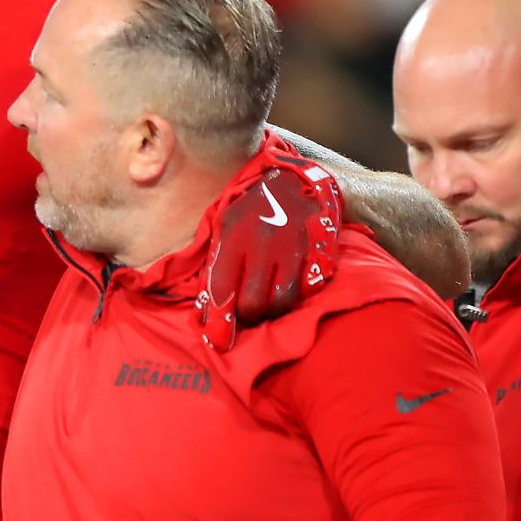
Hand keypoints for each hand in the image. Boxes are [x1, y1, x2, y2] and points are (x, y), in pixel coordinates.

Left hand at [197, 156, 342, 350]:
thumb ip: (217, 260)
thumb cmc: (253, 207)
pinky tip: (285, 295)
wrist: (294, 180)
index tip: (217, 339)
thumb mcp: (225, 224)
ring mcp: (290, 249)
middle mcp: (261, 244)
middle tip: (246, 317)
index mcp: (233, 236)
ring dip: (271, 314)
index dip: (218, 320)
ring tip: (266, 309)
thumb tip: (207, 305)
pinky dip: (293, 300)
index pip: (221, 289)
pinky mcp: (313, 254)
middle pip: (252, 303)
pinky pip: (302, 291)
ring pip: (280, 302)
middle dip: (247, 319)